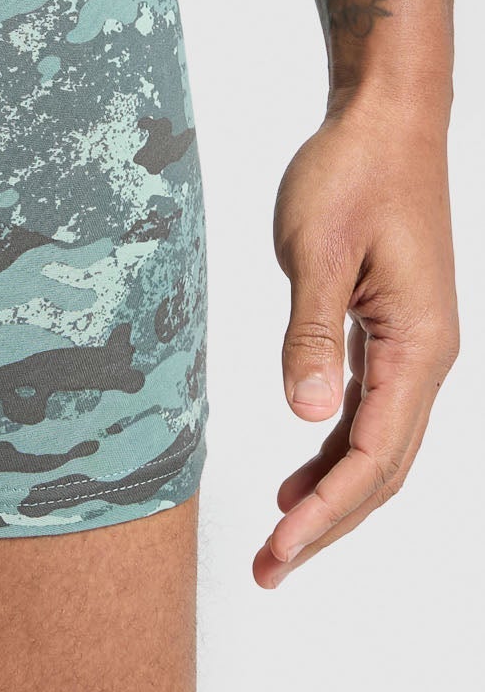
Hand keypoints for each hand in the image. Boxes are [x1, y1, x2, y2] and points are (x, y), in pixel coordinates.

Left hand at [260, 94, 457, 587]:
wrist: (384, 120)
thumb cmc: (352, 173)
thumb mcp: (317, 252)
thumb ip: (311, 336)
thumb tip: (308, 417)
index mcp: (419, 347)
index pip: (373, 456)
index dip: (325, 512)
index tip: (277, 548)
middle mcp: (426, 359)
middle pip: (382, 471)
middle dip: (326, 526)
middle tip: (266, 571)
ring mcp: (411, 349)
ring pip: (378, 449)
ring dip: (329, 499)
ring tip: (277, 542)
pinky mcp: (389, 334)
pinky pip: (369, 415)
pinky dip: (333, 454)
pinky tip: (297, 480)